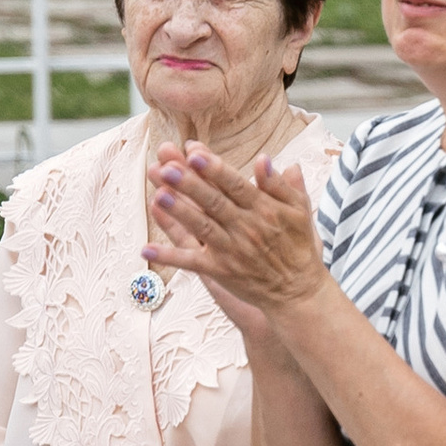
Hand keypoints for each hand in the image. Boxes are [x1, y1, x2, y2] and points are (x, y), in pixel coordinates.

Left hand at [146, 147, 327, 331]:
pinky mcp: (220, 271)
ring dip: (178, 212)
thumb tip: (264, 159)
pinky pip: (191, 262)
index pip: (236, 185)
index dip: (215, 169)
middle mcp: (246, 229)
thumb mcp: (300, 211)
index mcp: (264, 209)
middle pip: (213, 203)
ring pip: (201, 228)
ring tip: (158, 195)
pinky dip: (169, 257)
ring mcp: (231, 250)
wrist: (298, 292)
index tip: (195, 152)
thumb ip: (282, 185)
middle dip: (190, 185)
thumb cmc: (299, 246)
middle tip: (167, 167)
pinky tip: (146, 249)